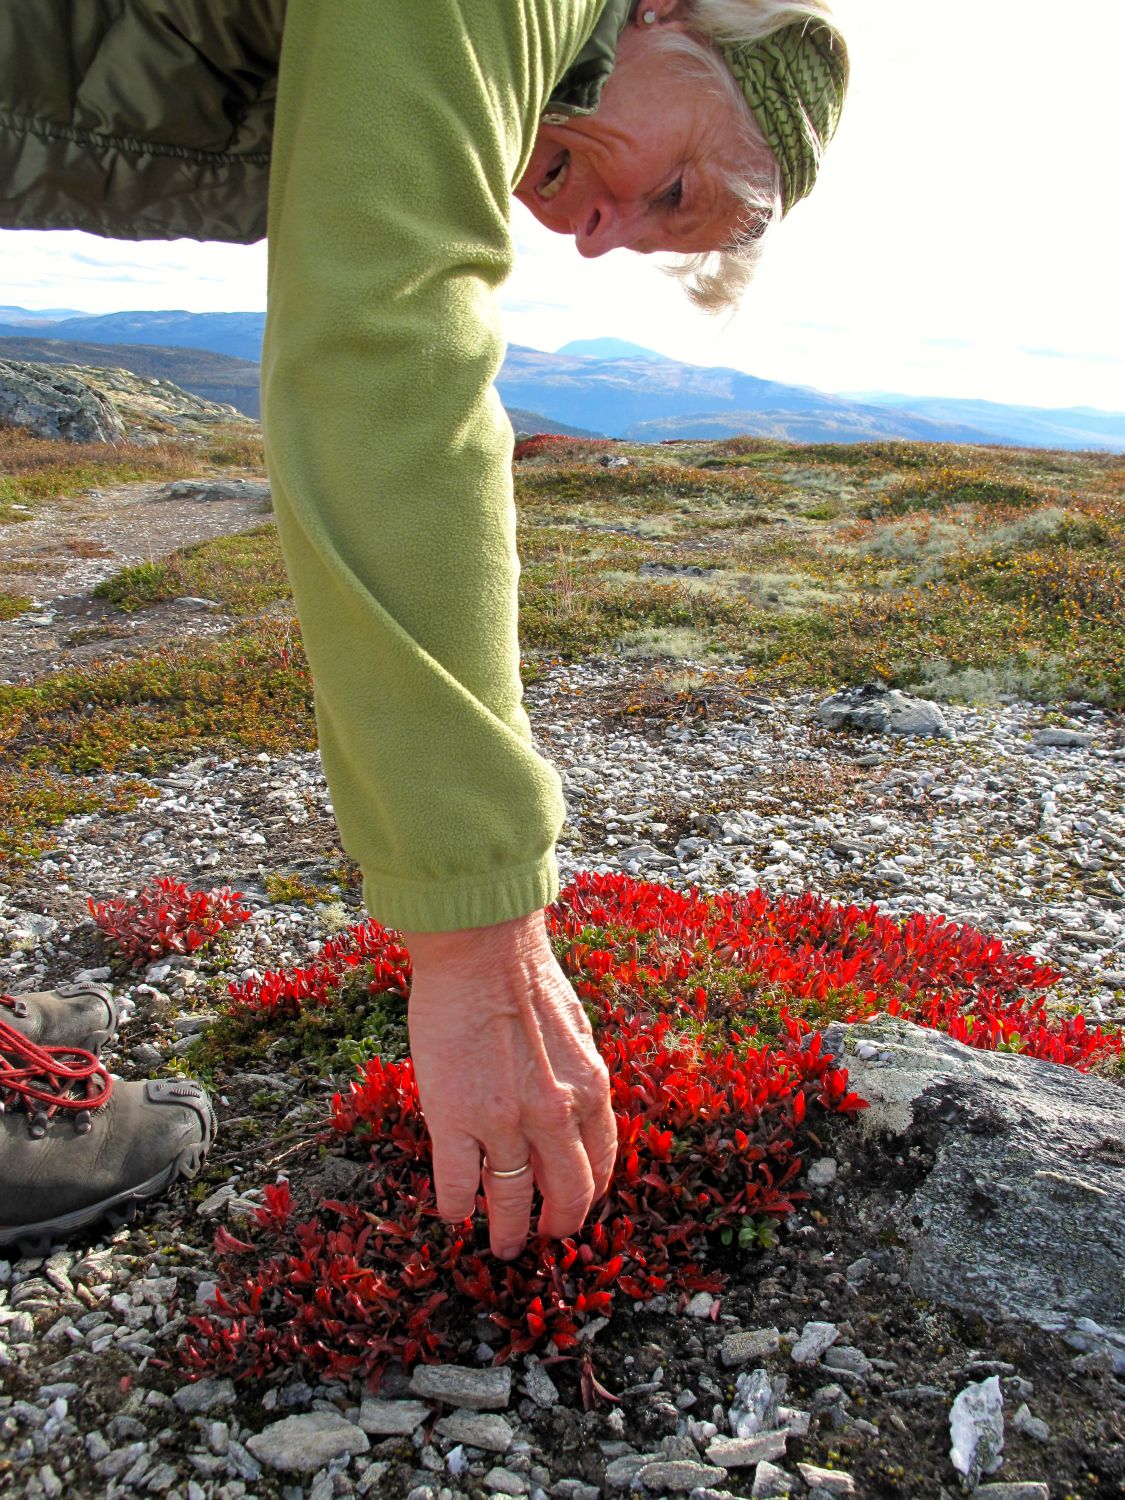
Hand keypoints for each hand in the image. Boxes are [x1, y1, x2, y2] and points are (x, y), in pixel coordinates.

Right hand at [402, 909, 615, 1259]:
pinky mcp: (455, 1120)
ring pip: (510, 1200)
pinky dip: (456, 1206)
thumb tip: (573, 1109)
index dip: (588, 1193)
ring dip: (506, 1230)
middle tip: (543, 1237)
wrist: (481, 949)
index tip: (575, 1206)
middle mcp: (555, 1114)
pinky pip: (457, 1185)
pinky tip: (454, 1212)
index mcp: (590, 1089)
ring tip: (501, 1245)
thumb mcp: (574, 1030)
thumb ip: (576, 1076)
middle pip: (565, 1193)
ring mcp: (504, 1122)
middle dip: (556, 1224)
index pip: (599, 1162)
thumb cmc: (523, 976)